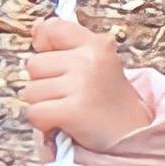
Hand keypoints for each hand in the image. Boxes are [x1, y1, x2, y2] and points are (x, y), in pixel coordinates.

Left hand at [20, 16, 149, 151]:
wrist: (134, 137)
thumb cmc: (108, 101)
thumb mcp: (97, 64)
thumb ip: (67, 44)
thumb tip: (35, 28)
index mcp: (96, 46)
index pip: (52, 28)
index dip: (44, 43)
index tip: (56, 62)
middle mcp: (89, 61)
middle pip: (34, 64)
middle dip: (44, 83)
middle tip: (71, 96)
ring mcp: (81, 85)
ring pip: (30, 90)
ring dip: (44, 105)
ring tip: (69, 109)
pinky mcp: (73, 110)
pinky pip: (35, 112)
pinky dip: (43, 123)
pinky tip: (63, 123)